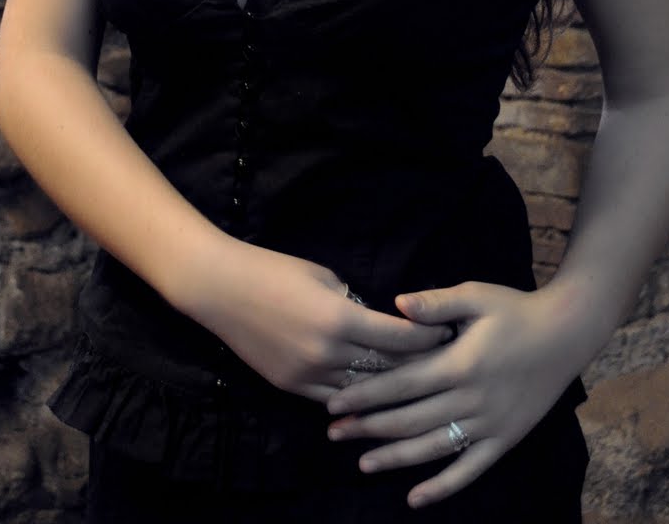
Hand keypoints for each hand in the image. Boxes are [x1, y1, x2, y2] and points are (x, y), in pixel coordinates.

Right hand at [187, 241, 453, 402]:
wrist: (220, 288)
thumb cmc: (272, 269)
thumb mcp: (321, 275)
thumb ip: (352, 301)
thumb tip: (376, 317)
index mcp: (340, 318)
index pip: (399, 337)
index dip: (427, 338)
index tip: (448, 334)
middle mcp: (328, 353)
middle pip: (387, 369)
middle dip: (416, 366)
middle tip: (443, 363)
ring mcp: (308, 375)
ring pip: (362, 391)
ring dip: (388, 388)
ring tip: (414, 386)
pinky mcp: (291, 387)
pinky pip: (333, 398)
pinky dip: (354, 396)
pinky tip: (372, 398)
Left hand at [324, 281, 584, 506]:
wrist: (567, 333)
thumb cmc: (516, 309)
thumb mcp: (475, 295)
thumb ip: (434, 304)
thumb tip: (395, 304)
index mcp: (459, 364)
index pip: (401, 385)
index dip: (366, 396)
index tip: (335, 404)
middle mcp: (472, 400)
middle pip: (410, 420)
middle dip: (369, 428)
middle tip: (334, 433)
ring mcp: (490, 425)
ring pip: (434, 449)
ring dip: (395, 459)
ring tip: (362, 463)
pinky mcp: (506, 439)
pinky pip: (470, 469)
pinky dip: (442, 487)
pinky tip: (415, 499)